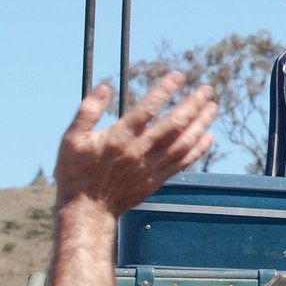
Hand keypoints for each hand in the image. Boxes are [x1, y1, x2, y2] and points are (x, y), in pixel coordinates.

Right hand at [55, 74, 216, 214]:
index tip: (179, 75)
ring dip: (201, 123)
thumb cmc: (76, 171)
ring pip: (184, 142)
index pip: (147, 109)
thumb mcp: (72, 139)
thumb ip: (88, 112)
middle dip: (193, 104)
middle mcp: (139, 150)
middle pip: (174, 124)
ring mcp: (151, 166)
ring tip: (213, 107)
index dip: (164, 90)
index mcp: (119, 137)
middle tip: (207, 89)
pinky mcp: (157, 180)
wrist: (87, 209)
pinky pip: (183, 162)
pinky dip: (198, 148)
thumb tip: (104, 87)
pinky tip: (209, 136)